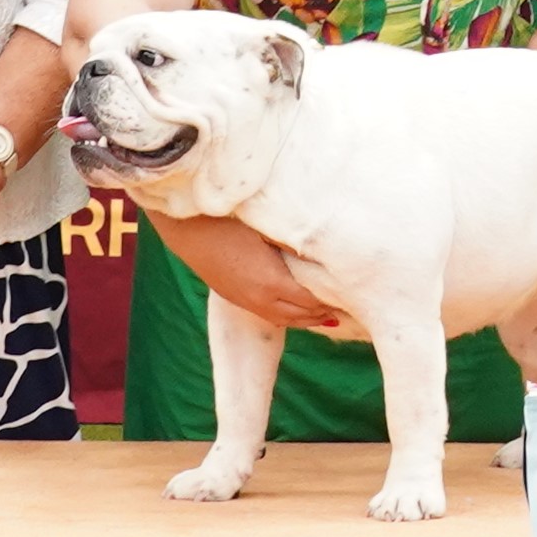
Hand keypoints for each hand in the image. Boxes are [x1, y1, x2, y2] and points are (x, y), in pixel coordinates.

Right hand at [141, 206, 347, 335]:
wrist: (185, 227)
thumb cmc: (228, 217)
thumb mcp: (269, 228)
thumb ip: (296, 240)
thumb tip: (325, 243)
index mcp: (273, 282)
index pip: (313, 300)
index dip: (333, 298)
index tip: (352, 291)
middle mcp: (261, 298)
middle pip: (303, 315)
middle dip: (324, 312)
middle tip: (348, 305)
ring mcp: (245, 300)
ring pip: (285, 319)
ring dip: (307, 318)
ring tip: (328, 313)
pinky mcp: (232, 296)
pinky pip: (268, 314)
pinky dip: (287, 315)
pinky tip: (295, 310)